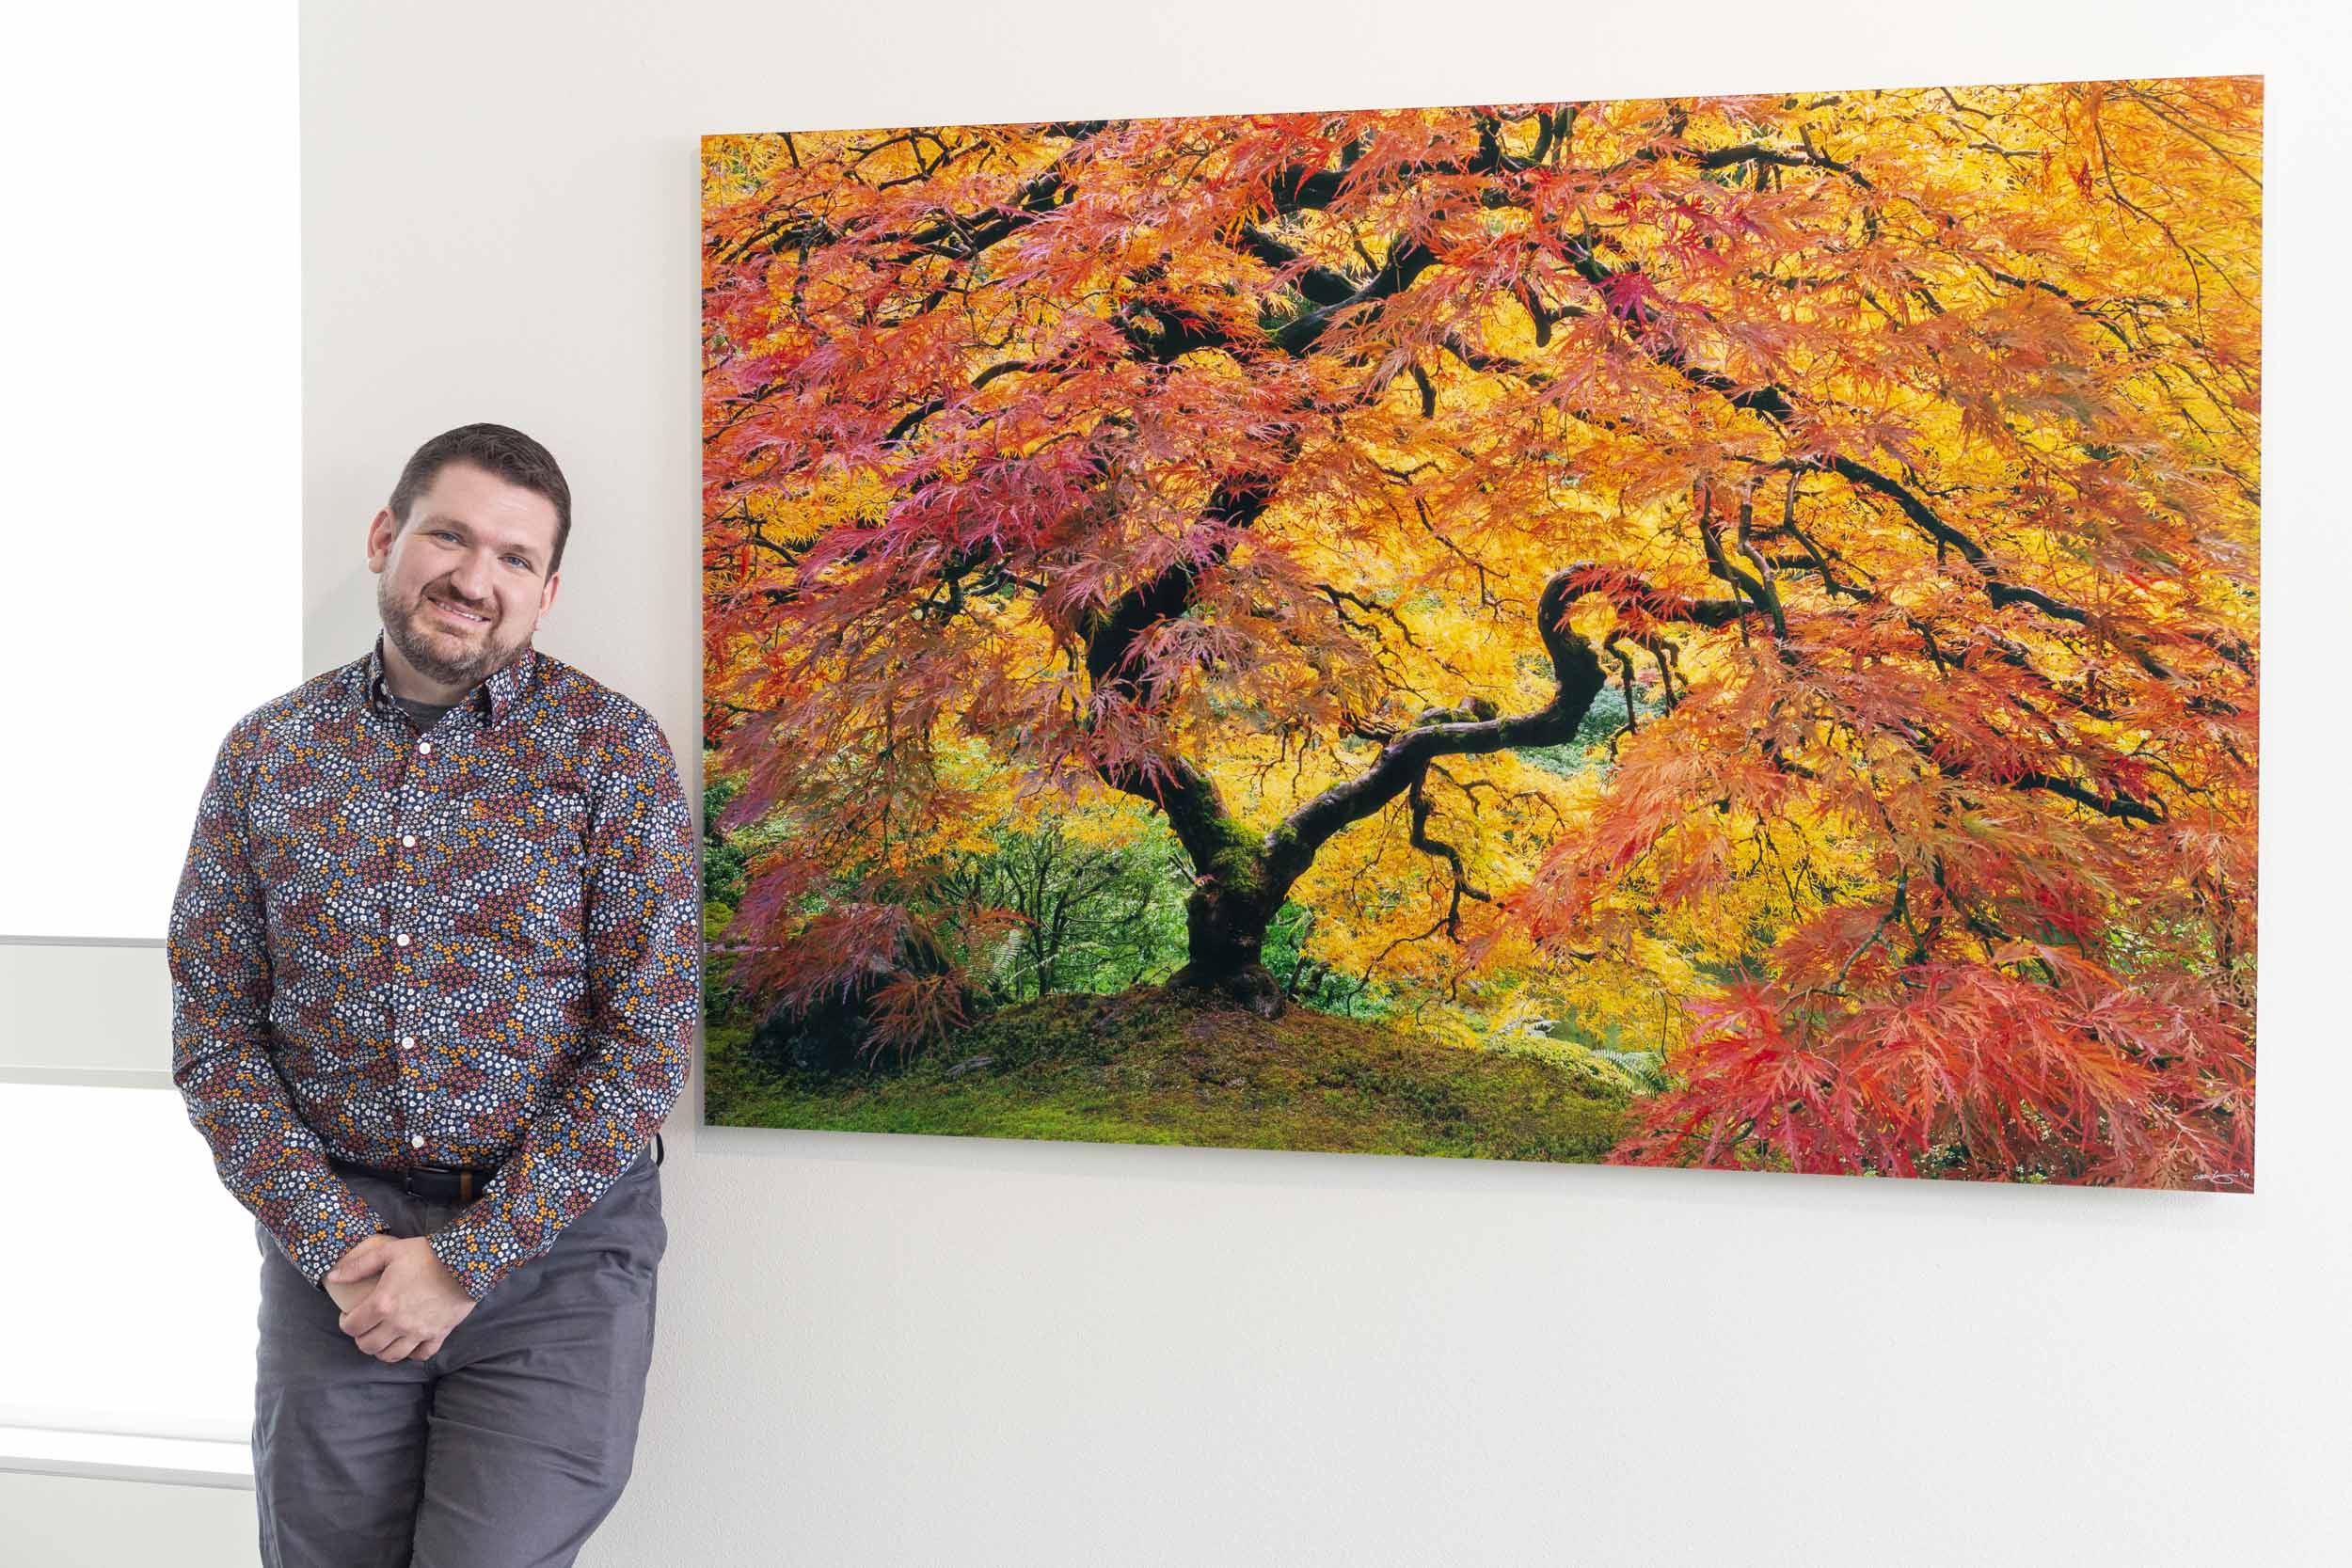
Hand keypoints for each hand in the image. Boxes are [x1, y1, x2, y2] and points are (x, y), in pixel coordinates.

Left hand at [325, 1235, 478, 1361]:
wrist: (466, 1260)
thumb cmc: (426, 1254)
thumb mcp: (389, 1252)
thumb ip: (358, 1266)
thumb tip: (333, 1276)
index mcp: (382, 1304)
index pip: (352, 1327)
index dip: (345, 1322)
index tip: (350, 1315)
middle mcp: (398, 1324)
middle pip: (368, 1346)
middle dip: (361, 1337)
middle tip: (366, 1326)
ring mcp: (419, 1332)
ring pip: (390, 1356)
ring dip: (382, 1349)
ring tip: (383, 1337)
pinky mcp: (438, 1334)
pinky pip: (421, 1355)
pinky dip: (412, 1353)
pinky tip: (409, 1342)